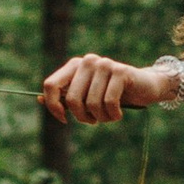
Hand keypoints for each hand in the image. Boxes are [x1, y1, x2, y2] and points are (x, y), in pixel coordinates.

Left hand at [38, 52, 173, 125]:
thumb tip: (38, 100)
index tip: (64, 119)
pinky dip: (113, 114)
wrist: (145, 88)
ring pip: (91, 103)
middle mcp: (87, 61)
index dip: (53, 106)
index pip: (50, 85)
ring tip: (109, 117)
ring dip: (101, 118)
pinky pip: (109, 101)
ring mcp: (104, 64)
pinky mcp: (120, 71)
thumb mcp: (87, 97)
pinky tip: (119, 114)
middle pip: (71, 99)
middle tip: (93, 121)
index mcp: (75, 65)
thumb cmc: (113, 95)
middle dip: (82, 117)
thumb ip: (64, 98)